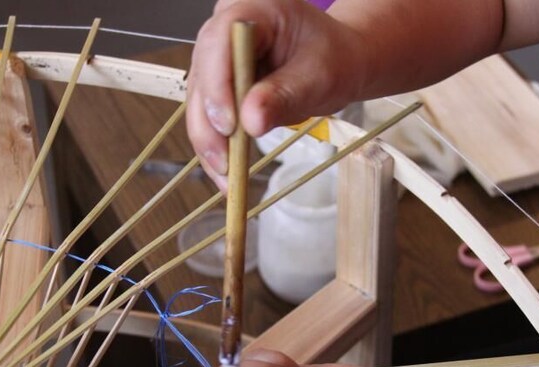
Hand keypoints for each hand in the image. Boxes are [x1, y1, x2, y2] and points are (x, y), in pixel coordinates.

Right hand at [186, 0, 368, 186]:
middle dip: (210, 124)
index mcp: (255, 10)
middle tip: (225, 162)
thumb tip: (251, 122)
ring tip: (227, 178)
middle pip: (202, 75)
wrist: (339, 62)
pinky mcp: (218, 84)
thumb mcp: (319, 76)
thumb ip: (285, 95)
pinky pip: (208, 116)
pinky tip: (226, 174)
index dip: (218, 83)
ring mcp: (218, 57)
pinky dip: (217, 146)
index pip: (220, 41)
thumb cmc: (334, 58)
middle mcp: (227, 29)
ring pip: (199, 102)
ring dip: (209, 142)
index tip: (229, 124)